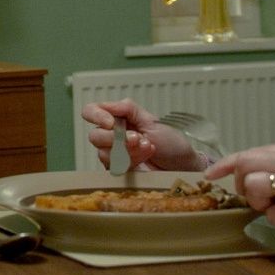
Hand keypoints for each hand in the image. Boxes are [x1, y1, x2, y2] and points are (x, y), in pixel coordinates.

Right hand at [80, 100, 202, 171]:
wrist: (182, 166)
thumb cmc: (171, 143)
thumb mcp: (152, 121)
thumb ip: (129, 109)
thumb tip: (107, 104)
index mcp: (118, 118)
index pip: (91, 111)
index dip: (96, 116)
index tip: (111, 123)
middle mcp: (112, 135)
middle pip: (94, 136)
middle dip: (116, 139)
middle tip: (138, 139)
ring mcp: (114, 153)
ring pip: (103, 153)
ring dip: (127, 151)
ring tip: (147, 149)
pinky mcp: (119, 169)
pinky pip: (113, 167)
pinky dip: (130, 161)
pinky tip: (144, 159)